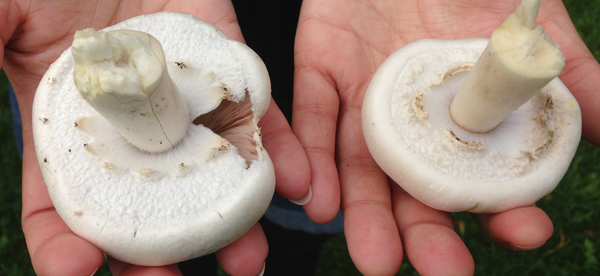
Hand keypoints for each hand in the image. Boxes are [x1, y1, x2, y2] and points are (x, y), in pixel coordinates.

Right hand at [1, 1, 309, 274]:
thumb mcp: (5, 10)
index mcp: (71, 130)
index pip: (62, 206)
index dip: (64, 244)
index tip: (77, 270)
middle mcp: (134, 132)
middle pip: (146, 211)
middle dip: (155, 255)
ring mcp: (185, 109)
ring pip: (210, 180)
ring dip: (231, 225)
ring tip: (246, 259)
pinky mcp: (230, 81)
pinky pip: (259, 123)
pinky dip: (278, 155)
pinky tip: (297, 187)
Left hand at [293, 0, 599, 274]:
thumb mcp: (533, 26)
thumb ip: (573, 78)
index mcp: (463, 119)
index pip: (481, 176)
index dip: (504, 208)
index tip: (524, 231)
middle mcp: (412, 121)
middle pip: (417, 188)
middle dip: (429, 233)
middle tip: (445, 271)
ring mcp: (365, 100)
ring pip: (362, 169)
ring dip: (367, 216)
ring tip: (377, 260)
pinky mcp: (323, 72)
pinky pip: (316, 120)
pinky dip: (317, 160)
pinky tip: (323, 205)